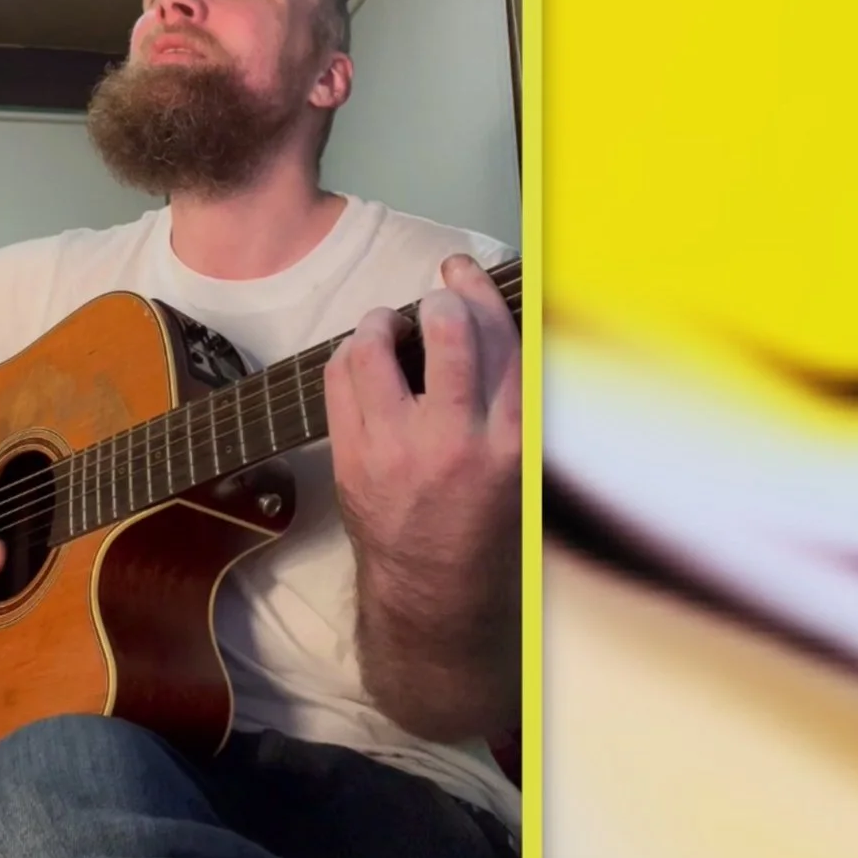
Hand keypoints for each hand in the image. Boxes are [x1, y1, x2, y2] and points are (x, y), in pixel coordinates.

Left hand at [323, 255, 522, 587]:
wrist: (432, 585)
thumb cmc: (482, 517)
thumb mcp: (518, 460)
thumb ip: (511, 395)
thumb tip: (487, 318)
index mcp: (512, 439)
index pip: (503, 341)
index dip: (482, 292)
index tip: (465, 272)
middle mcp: (458, 440)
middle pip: (451, 331)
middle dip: (441, 299)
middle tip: (435, 299)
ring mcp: (397, 449)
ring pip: (379, 349)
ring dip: (382, 321)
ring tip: (388, 326)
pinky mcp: (352, 458)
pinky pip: (339, 378)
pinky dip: (349, 355)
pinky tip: (361, 359)